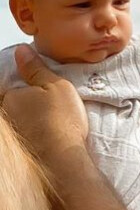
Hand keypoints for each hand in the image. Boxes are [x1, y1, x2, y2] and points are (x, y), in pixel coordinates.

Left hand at [2, 45, 87, 162]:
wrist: (63, 159)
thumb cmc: (60, 120)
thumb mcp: (55, 84)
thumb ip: (36, 67)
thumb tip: (21, 51)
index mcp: (8, 97)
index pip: (9, 82)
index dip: (26, 80)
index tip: (42, 82)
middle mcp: (5, 115)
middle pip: (13, 101)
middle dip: (27, 98)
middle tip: (51, 100)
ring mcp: (13, 133)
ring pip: (21, 117)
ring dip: (33, 115)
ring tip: (54, 116)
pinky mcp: (23, 148)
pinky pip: (28, 132)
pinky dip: (37, 130)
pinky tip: (52, 131)